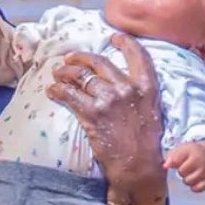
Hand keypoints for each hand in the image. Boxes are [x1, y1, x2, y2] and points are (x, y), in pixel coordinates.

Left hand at [48, 33, 166, 204]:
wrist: (138, 167)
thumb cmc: (145, 143)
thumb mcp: (151, 111)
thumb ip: (138, 93)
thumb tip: (119, 82)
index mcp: (147, 87)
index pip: (137, 55)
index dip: (124, 42)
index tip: (113, 37)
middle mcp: (128, 89)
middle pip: (99, 62)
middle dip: (80, 58)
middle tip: (69, 59)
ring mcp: (109, 101)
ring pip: (81, 76)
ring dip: (65, 73)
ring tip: (57, 74)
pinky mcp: (93, 115)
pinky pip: (70, 96)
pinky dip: (58, 91)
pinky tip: (52, 91)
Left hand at [164, 140, 204, 192]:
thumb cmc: (192, 153)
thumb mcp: (182, 149)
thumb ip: (171, 156)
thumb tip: (165, 166)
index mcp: (192, 151)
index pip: (176, 161)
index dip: (173, 163)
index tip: (176, 161)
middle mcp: (200, 161)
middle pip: (181, 172)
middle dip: (181, 171)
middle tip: (185, 167)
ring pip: (188, 182)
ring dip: (186, 179)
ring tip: (190, 173)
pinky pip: (197, 189)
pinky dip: (194, 187)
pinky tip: (195, 180)